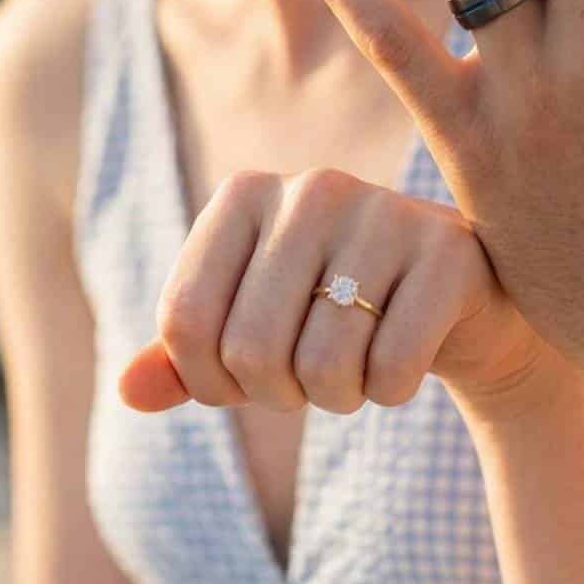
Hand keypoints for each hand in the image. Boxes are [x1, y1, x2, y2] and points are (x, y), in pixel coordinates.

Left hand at [118, 168, 559, 421]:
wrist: (455, 299)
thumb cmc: (332, 311)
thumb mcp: (251, 327)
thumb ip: (185, 356)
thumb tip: (128, 390)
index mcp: (246, 192)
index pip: (183, 320)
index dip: (208, 382)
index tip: (243, 380)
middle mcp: (312, 187)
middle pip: (250, 350)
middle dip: (278, 394)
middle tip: (310, 379)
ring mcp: (384, 211)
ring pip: (322, 367)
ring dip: (339, 397)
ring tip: (357, 365)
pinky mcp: (446, 250)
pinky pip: (391, 368)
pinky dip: (391, 391)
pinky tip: (405, 360)